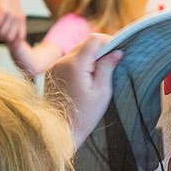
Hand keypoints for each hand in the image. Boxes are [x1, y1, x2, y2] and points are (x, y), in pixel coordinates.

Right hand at [0, 0, 25, 44]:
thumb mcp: (13, 10)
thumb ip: (12, 21)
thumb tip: (6, 33)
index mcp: (22, 20)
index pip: (20, 37)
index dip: (12, 41)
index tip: (3, 38)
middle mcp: (18, 19)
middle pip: (9, 37)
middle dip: (0, 36)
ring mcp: (11, 16)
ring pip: (1, 32)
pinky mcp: (4, 11)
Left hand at [47, 34, 122, 148]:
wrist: (61, 130)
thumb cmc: (84, 114)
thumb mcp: (102, 92)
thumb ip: (107, 68)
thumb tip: (116, 52)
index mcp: (75, 65)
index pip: (93, 40)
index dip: (108, 41)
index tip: (118, 50)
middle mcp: (62, 62)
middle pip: (84, 44)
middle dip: (100, 49)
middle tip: (113, 61)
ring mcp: (54, 67)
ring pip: (76, 52)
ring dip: (90, 57)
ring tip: (100, 72)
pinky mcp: (51, 73)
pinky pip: (69, 61)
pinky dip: (80, 64)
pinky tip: (87, 77)